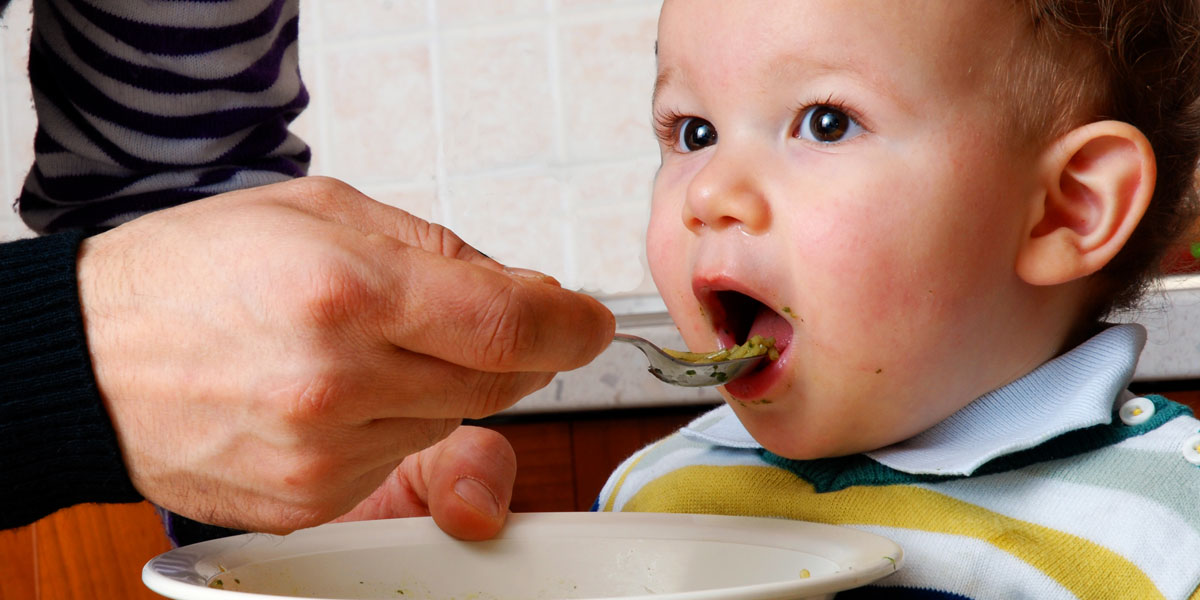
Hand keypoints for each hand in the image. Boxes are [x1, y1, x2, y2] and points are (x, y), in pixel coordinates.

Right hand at [77, 176, 612, 534]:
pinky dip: (394, 424)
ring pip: (454, 421)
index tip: (587, 321)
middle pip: (499, 381)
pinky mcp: (310, 501)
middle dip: (509, 348)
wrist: (91, 360)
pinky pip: (401, 460)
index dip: (571, 325)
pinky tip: (337, 393)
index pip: (513, 326)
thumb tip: (528, 293)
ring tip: (367, 347)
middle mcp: (339, 383)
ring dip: (441, 385)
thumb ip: (441, 250)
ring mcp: (324, 454)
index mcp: (348, 292)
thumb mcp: (322, 212)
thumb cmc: (196, 274)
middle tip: (472, 317)